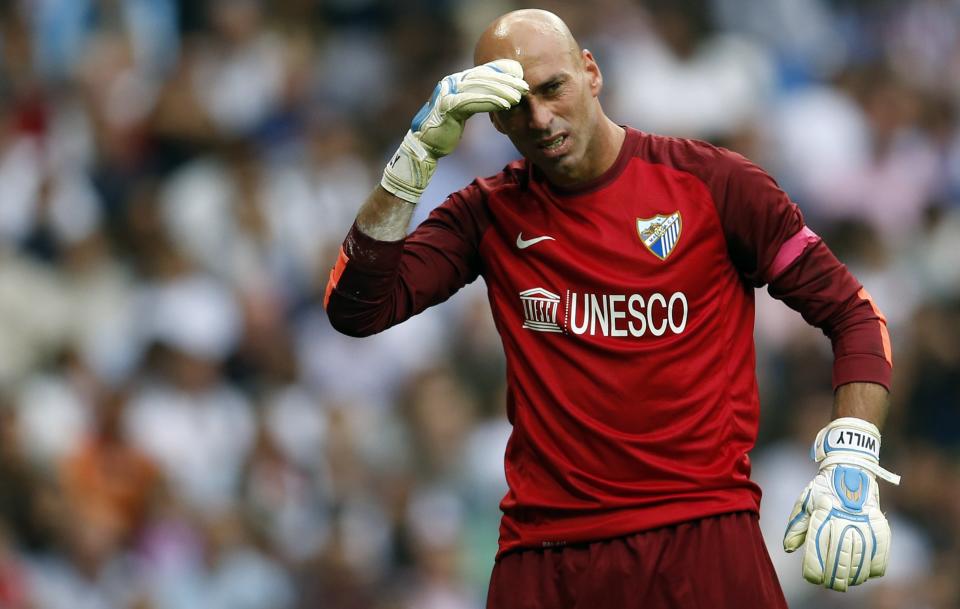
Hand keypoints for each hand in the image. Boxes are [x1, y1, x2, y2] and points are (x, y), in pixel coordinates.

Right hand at [381, 59, 527, 202]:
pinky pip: (474, 101)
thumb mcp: (462, 110)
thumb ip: (475, 99)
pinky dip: (491, 102)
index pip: (482, 72)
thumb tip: (495, 95)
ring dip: (502, 91)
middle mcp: (450, 83)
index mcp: (454, 81)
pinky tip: (505, 105)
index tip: (519, 74)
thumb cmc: (445, 130)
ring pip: (480, 87)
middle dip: (506, 81)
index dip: (501, 71)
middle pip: (483, 77)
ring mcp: (447, 93)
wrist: (424, 146)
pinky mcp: (448, 106)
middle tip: (524, 86)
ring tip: (519, 96)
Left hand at [783, 417, 899, 590]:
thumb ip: (796, 526)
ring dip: (854, 575)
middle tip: (831, 585)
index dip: (814, 569)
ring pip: (860, 559)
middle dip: (834, 577)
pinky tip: (868, 574)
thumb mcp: (805, 501)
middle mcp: (842, 520)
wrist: (850, 468)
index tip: (812, 577)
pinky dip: (876, 566)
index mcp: (822, 516)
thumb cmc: (822, 488)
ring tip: (848, 582)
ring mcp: (862, 522)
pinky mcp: (878, 523)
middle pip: (839, 559)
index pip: (817, 551)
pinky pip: (881, 550)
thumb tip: (788, 548)